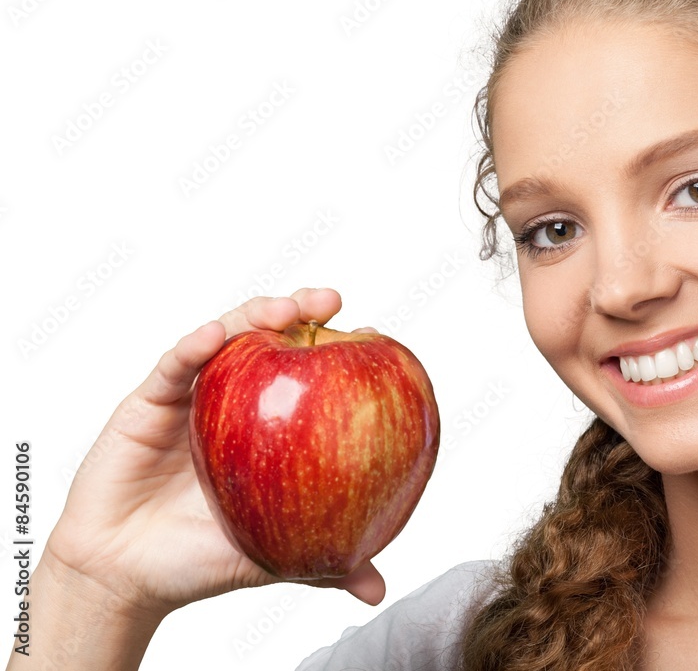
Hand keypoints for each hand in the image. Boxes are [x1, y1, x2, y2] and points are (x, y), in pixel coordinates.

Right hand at [43, 288, 386, 621]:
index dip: (338, 350)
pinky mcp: (148, 403)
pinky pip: (173, 366)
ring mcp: (191, 397)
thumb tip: (378, 590)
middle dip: (300, 312)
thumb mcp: (271, 557)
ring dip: (252, 317)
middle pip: (268, 341)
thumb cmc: (199, 558)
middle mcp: (232, 403)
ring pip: (224, 339)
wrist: (126, 577)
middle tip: (331, 301)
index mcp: (265, 428)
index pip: (306, 375)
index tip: (375, 337)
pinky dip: (193, 347)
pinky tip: (215, 337)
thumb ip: (324, 563)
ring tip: (284, 310)